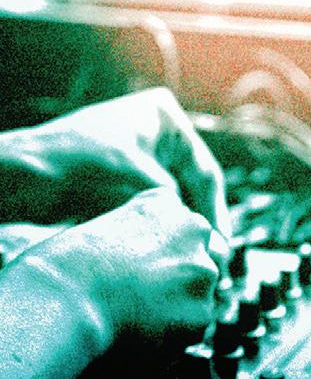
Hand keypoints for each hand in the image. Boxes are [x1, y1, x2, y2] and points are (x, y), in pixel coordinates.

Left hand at [0, 88, 230, 259]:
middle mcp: (157, 135)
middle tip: (214, 259)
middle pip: (194, 187)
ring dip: (185, 230)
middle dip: (202, 223)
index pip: (204, 171)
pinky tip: (170, 254)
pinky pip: (154, 211)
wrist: (15, 177)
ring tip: (196, 261)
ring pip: (176, 202)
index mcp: (164, 117)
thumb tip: (205, 233)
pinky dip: (163, 231)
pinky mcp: (123, 184)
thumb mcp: (135, 178)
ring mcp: (140, 158)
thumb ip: (175, 203)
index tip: (221, 245)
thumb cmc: (71, 163)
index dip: (215, 212)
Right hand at [21, 187, 219, 337]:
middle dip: (181, 280)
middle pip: (200, 258)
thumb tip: (135, 262)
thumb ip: (133, 235)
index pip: (184, 229)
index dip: (164, 255)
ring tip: (135, 320)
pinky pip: (194, 329)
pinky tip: (141, 337)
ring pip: (201, 295)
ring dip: (178, 309)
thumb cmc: (63, 268)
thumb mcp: (101, 226)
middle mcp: (193, 229)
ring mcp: (202, 270)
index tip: (145, 271)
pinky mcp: (202, 311)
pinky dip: (174, 338)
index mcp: (166, 203)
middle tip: (144, 300)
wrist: (63, 301)